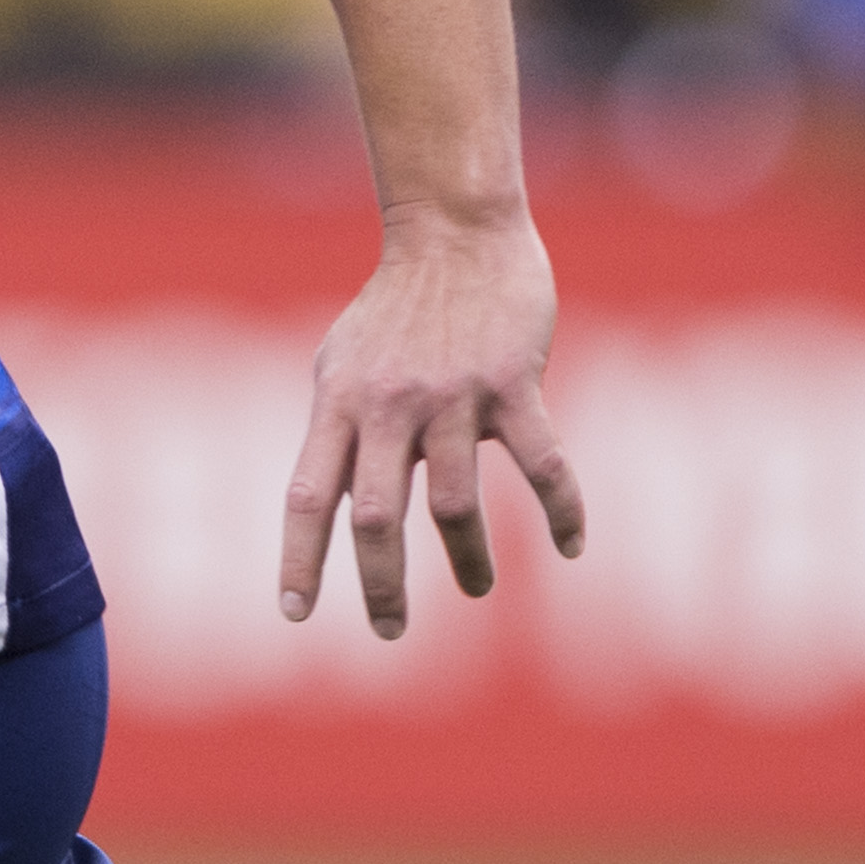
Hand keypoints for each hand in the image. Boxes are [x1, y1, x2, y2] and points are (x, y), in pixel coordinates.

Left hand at [279, 207, 581, 637]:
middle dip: (382, 584)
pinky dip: (562, 512)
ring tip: (476, 588)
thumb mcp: (341, 363)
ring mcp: (452, 396)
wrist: (455, 231)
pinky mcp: (514, 385)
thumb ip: (336, 431)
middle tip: (388, 632)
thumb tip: (327, 506)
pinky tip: (570, 546)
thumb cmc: (394, 308)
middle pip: (376, 514)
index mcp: (339, 402)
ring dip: (468, 559)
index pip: (306, 493)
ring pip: (456, 503)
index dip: (299, 557)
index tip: (295, 614)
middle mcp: (389, 404)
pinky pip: (543, 465)